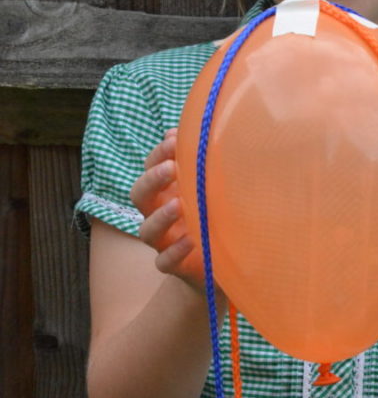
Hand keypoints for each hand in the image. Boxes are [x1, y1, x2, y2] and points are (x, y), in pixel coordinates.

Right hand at [132, 129, 206, 292]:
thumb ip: (199, 166)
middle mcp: (157, 215)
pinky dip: (174, 252)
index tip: (173, 141)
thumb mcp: (209, 190)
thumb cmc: (210, 218)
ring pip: (146, 230)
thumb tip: (188, 131)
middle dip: (151, 180)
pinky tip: (190, 241)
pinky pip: (164, 262)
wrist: (217, 263)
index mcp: (164, 192)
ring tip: (178, 206)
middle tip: (170, 169)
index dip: (157, 154)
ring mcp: (162, 242)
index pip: (150, 168)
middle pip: (139, 195)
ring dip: (160, 217)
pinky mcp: (173, 266)